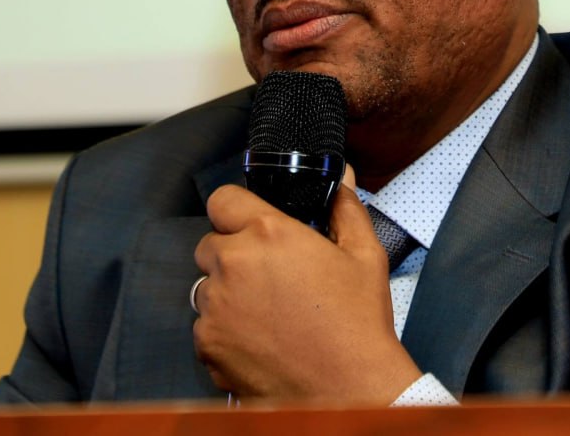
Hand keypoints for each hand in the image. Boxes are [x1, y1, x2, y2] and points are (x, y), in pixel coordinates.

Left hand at [192, 170, 421, 402]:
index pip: (222, 199)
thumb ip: (346, 208)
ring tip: (264, 310)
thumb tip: (341, 178)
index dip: (236, 209)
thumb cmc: (357, 324)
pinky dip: (223, 330)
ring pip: (205, 286)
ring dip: (225, 292)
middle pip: (210, 244)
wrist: (348, 392)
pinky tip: (258, 339)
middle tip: (266, 273)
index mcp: (268, 233)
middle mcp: (233, 264)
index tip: (250, 224)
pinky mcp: (208, 345)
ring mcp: (216, 307)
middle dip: (232, 253)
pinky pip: (205, 326)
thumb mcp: (364, 255)